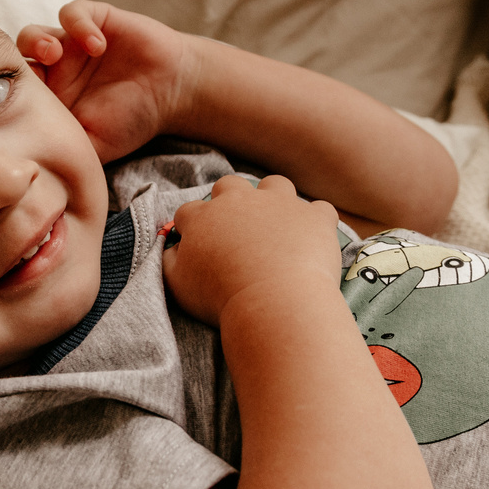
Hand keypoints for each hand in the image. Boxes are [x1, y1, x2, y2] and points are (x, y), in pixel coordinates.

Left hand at [17, 0, 194, 162]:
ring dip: (38, 41)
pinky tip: (97, 45)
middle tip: (35, 75)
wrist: (173, 93)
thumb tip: (30, 174)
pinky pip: (74, 12)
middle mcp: (54, 70)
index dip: (8, 94)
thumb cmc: (133, 121)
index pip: (12, 91)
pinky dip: (79, 25)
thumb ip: (64, 156)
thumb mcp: (94, 148)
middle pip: (14, 62)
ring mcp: (72, 44)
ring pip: (34, 33)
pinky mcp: (95, 20)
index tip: (17, 104)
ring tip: (56, 53)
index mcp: (49, 98)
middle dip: (15, 64)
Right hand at [160, 174, 341, 327]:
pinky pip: (319, 209)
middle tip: (236, 231)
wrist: (272, 303)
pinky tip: (312, 239)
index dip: (191, 227)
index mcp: (204, 216)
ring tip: (277, 226)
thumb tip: (174, 249)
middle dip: (230, 201)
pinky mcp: (314, 217)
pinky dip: (316, 222)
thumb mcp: (177, 285)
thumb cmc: (220, 298)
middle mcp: (241, 200)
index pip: (189, 211)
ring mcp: (281, 204)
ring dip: (274, 200)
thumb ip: (169, 261)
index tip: (197, 245)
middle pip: (230, 186)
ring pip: (275, 185)